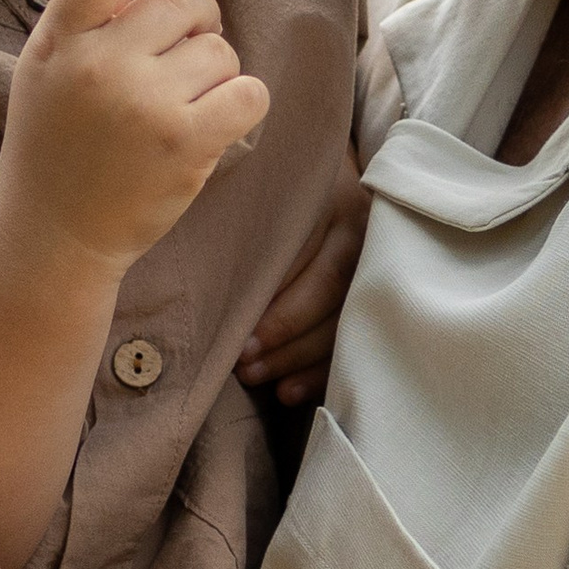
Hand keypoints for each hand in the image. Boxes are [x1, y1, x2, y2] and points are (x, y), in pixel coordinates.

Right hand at [0, 0, 271, 274]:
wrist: (52, 233)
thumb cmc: (54, 141)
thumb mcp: (50, 64)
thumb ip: (84, 2)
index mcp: (60, 41)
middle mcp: (99, 66)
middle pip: (182, 1)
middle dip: (194, 21)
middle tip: (178, 58)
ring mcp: (144, 105)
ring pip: (219, 49)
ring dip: (213, 73)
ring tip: (179, 105)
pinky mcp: (184, 144)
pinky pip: (249, 93)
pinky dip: (241, 104)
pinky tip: (211, 123)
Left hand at [237, 151, 368, 405]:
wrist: (330, 178)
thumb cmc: (276, 190)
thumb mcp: (257, 188)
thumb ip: (238, 218)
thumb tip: (194, 264)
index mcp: (326, 199)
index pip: (306, 257)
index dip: (274, 301)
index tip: (235, 332)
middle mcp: (358, 230)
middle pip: (329, 291)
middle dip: (284, 333)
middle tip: (243, 363)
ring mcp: (373, 264)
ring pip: (344, 320)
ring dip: (299, 358)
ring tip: (258, 379)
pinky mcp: (374, 295)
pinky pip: (354, 341)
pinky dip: (321, 372)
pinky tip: (290, 390)